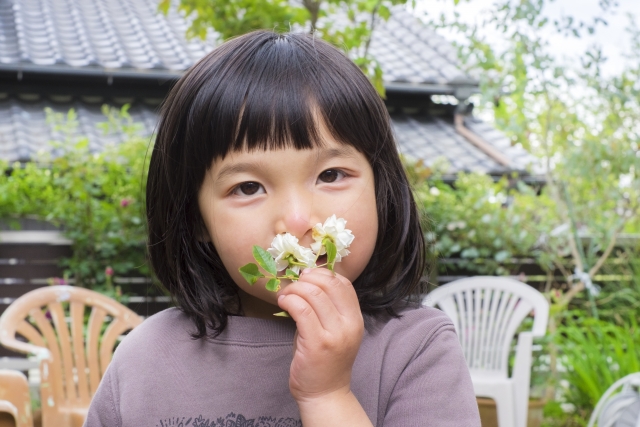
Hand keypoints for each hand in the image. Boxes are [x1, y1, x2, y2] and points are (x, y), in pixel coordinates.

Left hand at [277, 268, 363, 403]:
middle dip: (306, 279)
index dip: (323, 274)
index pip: (344, 283)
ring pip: (313, 294)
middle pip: (328, 284)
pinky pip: (301, 310)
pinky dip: (289, 301)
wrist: (325, 394)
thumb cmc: (324, 360)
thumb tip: (306, 281)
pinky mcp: (316, 343)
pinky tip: (282, 303)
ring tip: (285, 296)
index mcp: (356, 319)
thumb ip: (326, 307)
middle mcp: (349, 324)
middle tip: (293, 285)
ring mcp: (334, 334)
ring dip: (294, 289)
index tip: (306, 277)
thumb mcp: (334, 330)